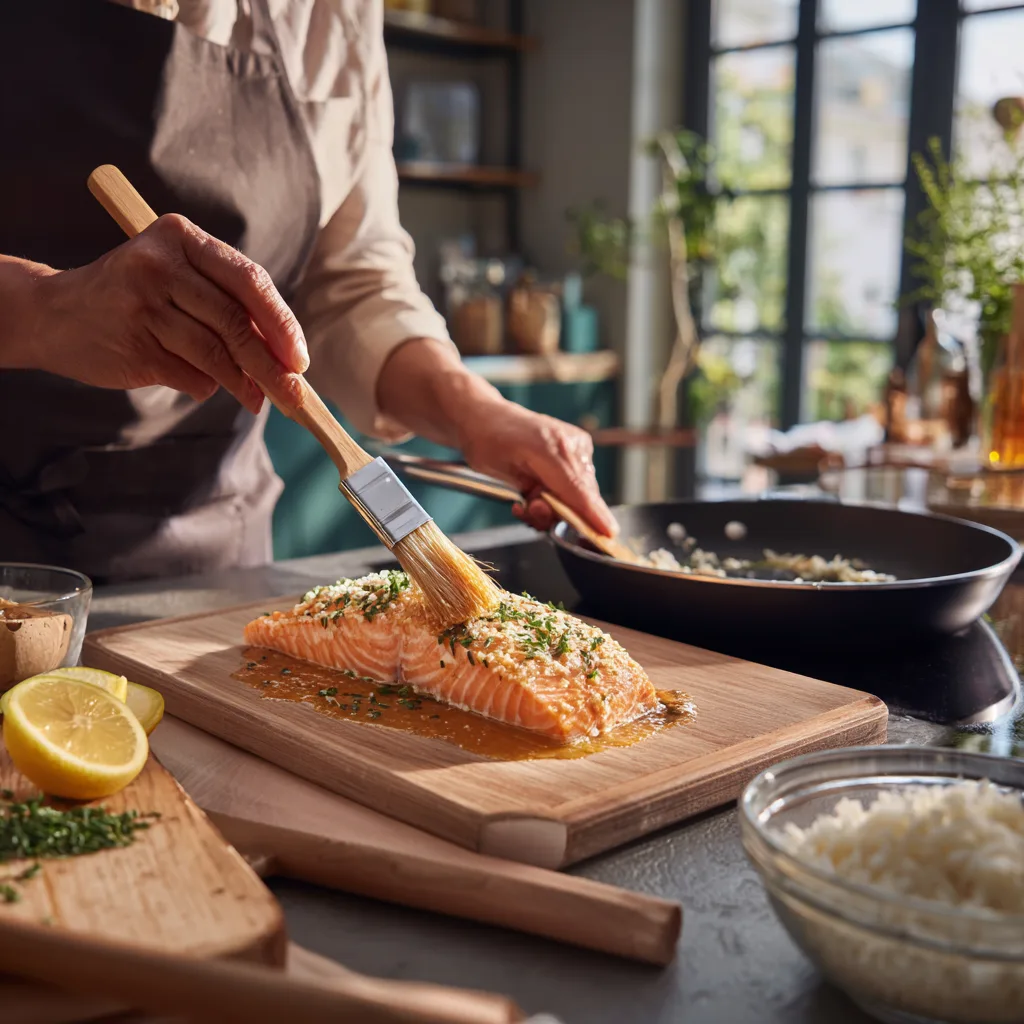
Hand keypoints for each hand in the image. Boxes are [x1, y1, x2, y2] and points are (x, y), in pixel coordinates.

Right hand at [13, 214, 307, 412]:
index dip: (281, 323)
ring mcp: (142, 303)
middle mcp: (160, 264)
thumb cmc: (139, 297)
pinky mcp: (133, 342)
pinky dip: (207, 386)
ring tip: (258, 400)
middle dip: (271, 365)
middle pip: (234, 322)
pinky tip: (210, 387)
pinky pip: (189, 373)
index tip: (301, 359)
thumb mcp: (181, 281)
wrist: (55, 313)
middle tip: (294, 395)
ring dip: (244, 384)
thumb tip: (286, 357)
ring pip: (215, 353)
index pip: (248, 281)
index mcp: (182, 238)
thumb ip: (228, 307)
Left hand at [458, 398, 618, 537]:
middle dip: (557, 512)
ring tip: (527, 499)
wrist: (487, 418)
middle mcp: (571, 445)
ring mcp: (577, 447)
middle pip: (581, 497)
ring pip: (578, 496)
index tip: (609, 533)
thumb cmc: (487, 442)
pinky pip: (575, 487)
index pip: (578, 490)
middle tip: (529, 508)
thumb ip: (536, 494)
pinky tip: (533, 493)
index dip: (594, 514)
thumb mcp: (504, 472)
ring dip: (553, 506)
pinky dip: (557, 497)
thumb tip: (560, 514)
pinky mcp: (577, 451)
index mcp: (552, 447)